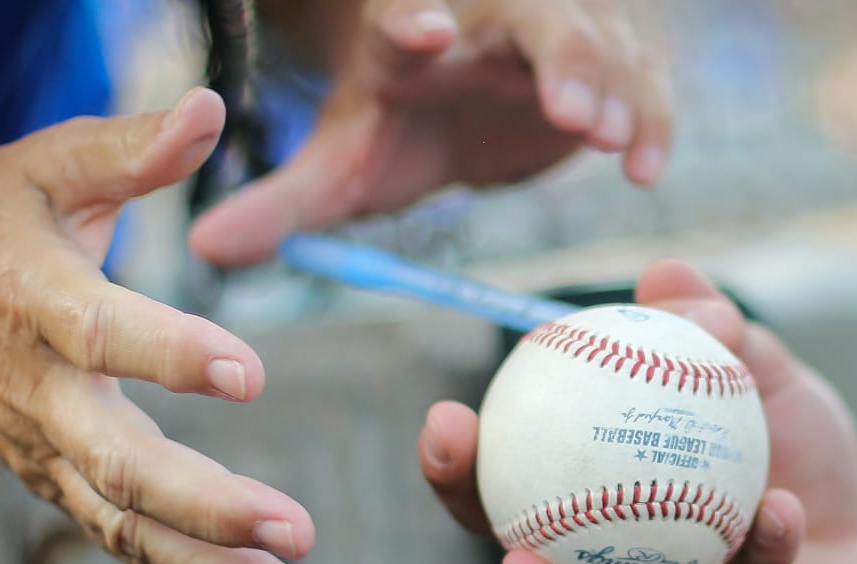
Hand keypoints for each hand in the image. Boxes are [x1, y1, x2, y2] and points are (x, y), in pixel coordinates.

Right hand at [0, 88, 309, 563]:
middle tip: (292, 529)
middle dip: (208, 504)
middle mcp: (40, 389)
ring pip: (122, 522)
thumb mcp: (46, 165)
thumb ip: (129, 149)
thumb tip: (209, 111)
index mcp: (35, 300)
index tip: (249, 373)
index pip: (103, 334)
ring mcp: (45, 447)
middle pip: (119, 463)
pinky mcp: (55, 478)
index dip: (172, 354)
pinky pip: (121, 535)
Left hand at [190, 0, 672, 263]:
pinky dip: (653, 121)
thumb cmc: (404, 127)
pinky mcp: (609, 68)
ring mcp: (556, 38)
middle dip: (559, 55)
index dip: (416, 21)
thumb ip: (286, 204)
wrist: (465, 101)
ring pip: (600, 43)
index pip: (408, 17)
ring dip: (615, 90)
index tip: (427, 29)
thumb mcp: (348, 165)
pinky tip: (647, 170)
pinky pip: (643, 84)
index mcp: (408, 40)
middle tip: (572, 111)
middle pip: (534, 16)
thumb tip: (204, 247)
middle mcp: (488, 24)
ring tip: (615, 143)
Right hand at [419, 260, 856, 563]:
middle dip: (470, 514)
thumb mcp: (763, 379)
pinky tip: (776, 513)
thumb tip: (662, 275)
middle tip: (453, 470)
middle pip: (515, 549)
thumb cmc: (799, 457)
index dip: (463, 462)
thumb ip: (718, 333)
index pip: (512, 480)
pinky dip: (761, 550)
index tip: (444, 416)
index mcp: (597, 500)